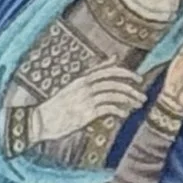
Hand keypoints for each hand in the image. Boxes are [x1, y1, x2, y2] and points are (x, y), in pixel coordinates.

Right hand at [31, 63, 148, 140]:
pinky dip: (119, 110)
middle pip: (113, 80)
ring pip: (113, 94)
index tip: (138, 78)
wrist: (39, 120)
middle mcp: (83, 86)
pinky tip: (125, 115)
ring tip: (138, 105)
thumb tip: (111, 62)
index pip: (106, 70)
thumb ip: (91, 77)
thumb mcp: (72, 88)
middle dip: (131, 86)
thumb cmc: (56, 106)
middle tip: (143, 95)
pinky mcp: (85, 113)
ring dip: (129, 99)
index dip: (124, 72)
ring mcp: (84, 99)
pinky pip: (107, 108)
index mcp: (80, 79)